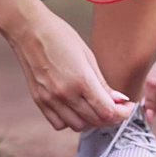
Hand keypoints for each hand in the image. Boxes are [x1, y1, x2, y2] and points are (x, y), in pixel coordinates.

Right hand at [9, 10, 134, 130]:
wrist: (28, 30)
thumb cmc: (60, 36)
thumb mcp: (88, 56)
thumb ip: (103, 83)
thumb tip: (120, 100)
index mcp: (81, 80)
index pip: (107, 111)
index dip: (122, 113)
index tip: (127, 108)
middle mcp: (65, 94)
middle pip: (95, 121)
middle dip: (111, 117)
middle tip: (116, 108)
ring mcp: (50, 99)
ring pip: (78, 126)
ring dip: (91, 121)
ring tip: (95, 108)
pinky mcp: (39, 101)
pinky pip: (59, 124)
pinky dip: (70, 121)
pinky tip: (75, 109)